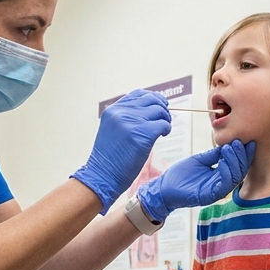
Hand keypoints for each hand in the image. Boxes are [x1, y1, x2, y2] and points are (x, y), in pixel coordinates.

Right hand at [71, 90, 171, 210]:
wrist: (102, 176)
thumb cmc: (109, 158)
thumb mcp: (112, 130)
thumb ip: (125, 118)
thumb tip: (148, 111)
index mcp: (113, 110)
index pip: (138, 94)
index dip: (152, 98)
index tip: (158, 105)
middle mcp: (121, 113)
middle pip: (151, 100)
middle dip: (162, 108)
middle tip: (164, 119)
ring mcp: (132, 122)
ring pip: (159, 110)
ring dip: (165, 119)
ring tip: (163, 130)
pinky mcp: (143, 134)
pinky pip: (163, 124)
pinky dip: (167, 129)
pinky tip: (164, 135)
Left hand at [136, 140, 253, 222]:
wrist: (164, 187)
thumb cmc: (181, 175)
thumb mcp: (200, 159)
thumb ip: (215, 154)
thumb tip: (229, 143)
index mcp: (221, 176)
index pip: (238, 165)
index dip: (244, 153)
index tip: (247, 140)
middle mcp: (221, 184)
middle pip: (239, 171)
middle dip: (241, 155)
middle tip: (239, 142)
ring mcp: (216, 191)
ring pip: (234, 177)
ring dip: (235, 161)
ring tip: (231, 147)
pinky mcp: (209, 196)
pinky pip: (223, 185)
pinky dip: (226, 171)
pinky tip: (223, 159)